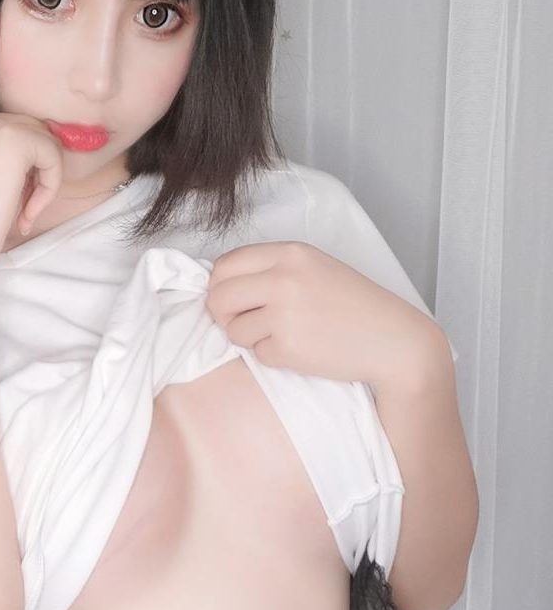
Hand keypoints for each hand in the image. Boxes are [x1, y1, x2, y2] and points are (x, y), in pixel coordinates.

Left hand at [204, 240, 443, 387]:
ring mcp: (284, 312)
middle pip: (218, 297)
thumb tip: (222, 286)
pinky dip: (273, 356)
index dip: (220, 286)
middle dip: (223, 315)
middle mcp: (283, 278)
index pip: (225, 265)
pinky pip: (256, 354)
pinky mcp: (287, 346)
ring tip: (284, 335)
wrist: (392, 340)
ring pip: (233, 330)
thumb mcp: (316, 269)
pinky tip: (301, 349)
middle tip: (243, 323)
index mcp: (290, 253)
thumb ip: (274, 270)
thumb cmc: (354, 306)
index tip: (232, 299)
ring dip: (250, 339)